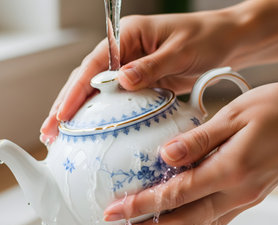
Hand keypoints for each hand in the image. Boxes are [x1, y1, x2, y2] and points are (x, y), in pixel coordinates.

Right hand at [40, 9, 246, 143]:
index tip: (62, 114)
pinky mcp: (142, 81)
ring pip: (99, 91)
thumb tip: (121, 80)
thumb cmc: (207, 38)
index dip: (76, 90)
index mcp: (129, 35)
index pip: (95, 64)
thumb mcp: (180, 51)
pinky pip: (117, 99)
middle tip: (49, 132)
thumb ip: (151, 66)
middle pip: (89, 78)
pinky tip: (93, 131)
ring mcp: (132, 66)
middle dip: (67, 105)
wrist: (228, 40)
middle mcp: (125, 50)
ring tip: (61, 136)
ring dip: (80, 113)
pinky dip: (104, 115)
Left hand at [104, 81, 277, 224]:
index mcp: (231, 169)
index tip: (116, 211)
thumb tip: (165, 154)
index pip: (177, 194)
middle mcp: (239, 192)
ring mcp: (246, 198)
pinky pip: (215, 221)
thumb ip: (199, 138)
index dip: (143, 205)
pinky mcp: (250, 196)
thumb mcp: (234, 114)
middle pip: (185, 222)